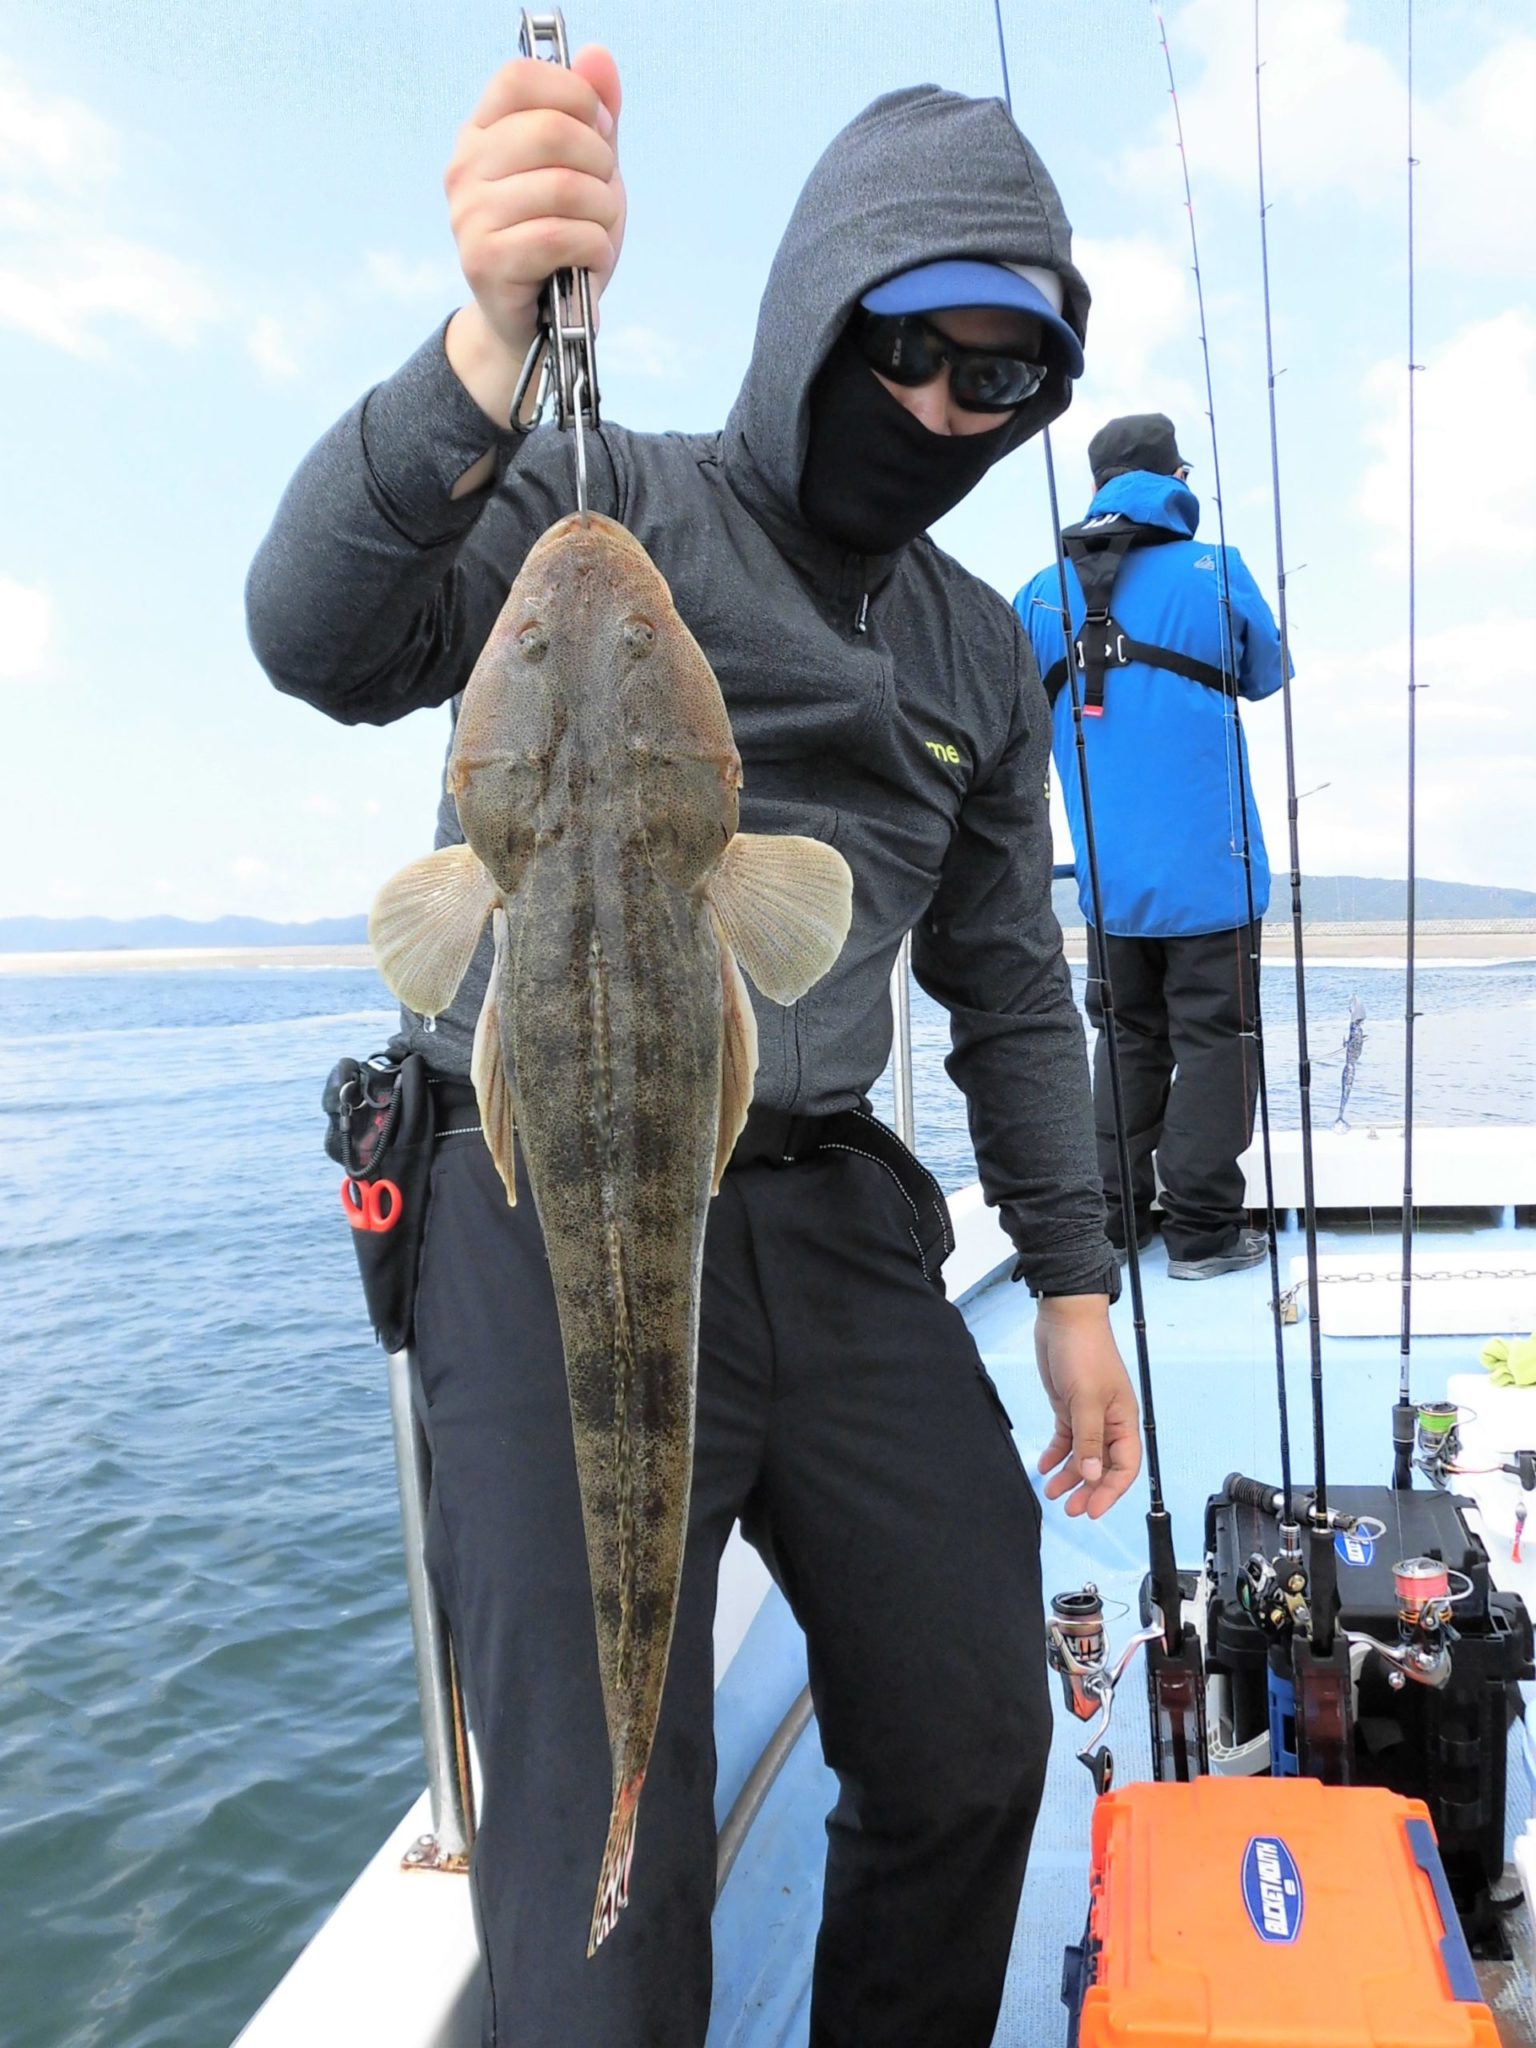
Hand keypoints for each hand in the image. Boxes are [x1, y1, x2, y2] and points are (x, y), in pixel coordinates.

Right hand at [443, 45, 624, 431]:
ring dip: (603, 213)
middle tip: (605, 192)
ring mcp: (470, 215)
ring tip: (598, 232)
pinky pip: (560, 236)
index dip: (574, 96)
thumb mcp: (585, 172)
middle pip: (550, 130)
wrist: (536, 321)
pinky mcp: (486, 260)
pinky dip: (594, 248)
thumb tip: (600, 58)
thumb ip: (592, 117)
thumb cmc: (559, 241)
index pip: (520, 78)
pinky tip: (591, 260)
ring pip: (564, 187)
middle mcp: (466, 168)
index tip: (599, 130)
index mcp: (482, 132)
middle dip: (601, 162)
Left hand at [1033, 1295, 1141, 1518]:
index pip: (1125, 1466)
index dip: (1111, 1491)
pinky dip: (1057, 1454)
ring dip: (1069, 1476)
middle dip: (1089, 1489)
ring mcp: (1088, 1414)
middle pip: (1104, 1465)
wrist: (1064, 1318)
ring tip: (1052, 1493)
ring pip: (1083, 1456)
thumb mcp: (1086, 1399)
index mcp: (1123, 1420)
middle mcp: (1109, 1421)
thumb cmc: (1084, 1353)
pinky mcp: (1068, 1406)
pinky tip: (1044, 1467)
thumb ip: (1089, 1439)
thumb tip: (1094, 1474)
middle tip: (1071, 1509)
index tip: (1091, 1510)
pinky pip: (1066, 1439)